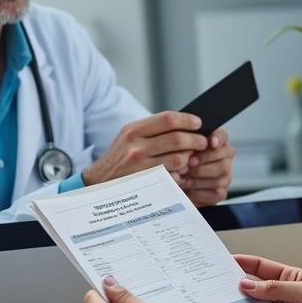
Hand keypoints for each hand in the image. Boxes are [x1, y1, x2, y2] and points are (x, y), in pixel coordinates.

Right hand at [82, 112, 208, 185]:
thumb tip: (183, 123)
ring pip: (178, 159)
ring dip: (189, 159)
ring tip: (190, 159)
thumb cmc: (119, 158)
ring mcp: (141, 166)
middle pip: (177, 139)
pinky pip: (173, 177)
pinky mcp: (146, 183)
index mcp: (133, 130)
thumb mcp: (129, 137)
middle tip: (203, 142)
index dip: (187, 120)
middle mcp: (136, 146)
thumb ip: (152, 129)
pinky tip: (178, 173)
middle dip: (195, 140)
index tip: (198, 123)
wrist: (99, 182)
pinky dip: (180, 175)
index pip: (167, 119)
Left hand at [178, 128, 234, 205]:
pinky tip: (188, 188)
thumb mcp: (177, 151)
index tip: (211, 142)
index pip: (222, 136)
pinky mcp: (220, 193)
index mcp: (215, 143)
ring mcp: (224, 176)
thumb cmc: (177, 165)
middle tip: (187, 163)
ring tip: (182, 177)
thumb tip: (187, 142)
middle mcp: (224, 158)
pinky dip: (199, 190)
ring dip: (198, 176)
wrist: (174, 188)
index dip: (218, 139)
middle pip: (223, 155)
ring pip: (220, 173)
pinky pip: (215, 191)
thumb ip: (184, 143)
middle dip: (204, 159)